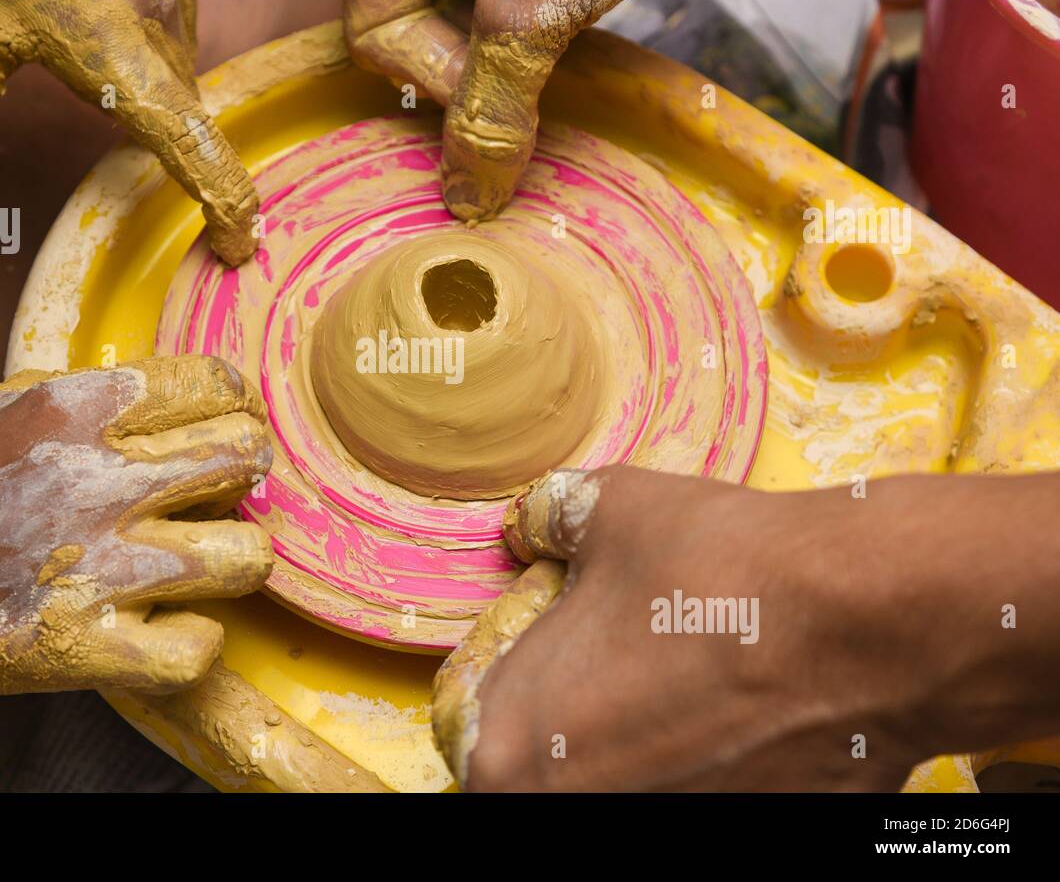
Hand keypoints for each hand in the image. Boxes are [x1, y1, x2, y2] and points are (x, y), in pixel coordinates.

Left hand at [0, 0, 258, 274]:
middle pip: (178, 97)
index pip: (189, 142)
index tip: (238, 247)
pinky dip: (142, 25)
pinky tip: (92, 3)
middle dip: (142, 113)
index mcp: (102, 38)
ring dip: (139, 65)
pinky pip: (175, 9)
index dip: (222, 203)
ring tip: (73, 30)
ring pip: (179, 53)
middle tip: (79, 85)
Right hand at [0, 356, 272, 699]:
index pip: (215, 384)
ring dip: (233, 557)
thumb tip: (182, 395)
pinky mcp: (87, 648)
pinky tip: (167, 624)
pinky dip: (194, 640)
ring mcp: (96, 569)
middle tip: (222, 490)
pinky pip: (201, 646)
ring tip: (203, 559)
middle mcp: (93, 481)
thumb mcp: (4, 407)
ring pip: (246, 553)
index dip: (236, 405)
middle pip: (245, 457)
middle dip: (246, 471)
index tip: (231, 424)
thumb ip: (96, 397)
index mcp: (73, 409)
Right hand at [341, 0, 690, 220]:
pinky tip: (590, 2)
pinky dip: (549, 12)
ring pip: (473, 12)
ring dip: (523, 44)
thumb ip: (492, 109)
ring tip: (574, 24)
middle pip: (424, 28)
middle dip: (486, 59)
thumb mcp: (534, 5)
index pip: (378, 37)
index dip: (442, 79)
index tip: (509, 80)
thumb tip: (467, 203)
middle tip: (545, 62)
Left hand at [433, 467, 974, 790]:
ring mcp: (664, 834)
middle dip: (581, 724)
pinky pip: (705, 795)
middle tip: (626, 673)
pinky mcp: (750, 837)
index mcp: (513, 753)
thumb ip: (547, 520)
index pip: (479, 742)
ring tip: (696, 690)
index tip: (554, 661)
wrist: (869, 623)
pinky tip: (751, 719)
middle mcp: (574, 812)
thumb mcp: (608, 512)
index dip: (517, 692)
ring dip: (644, 749)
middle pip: (553, 772)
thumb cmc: (722, 569)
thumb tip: (532, 523)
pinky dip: (714, 765)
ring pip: (631, 786)